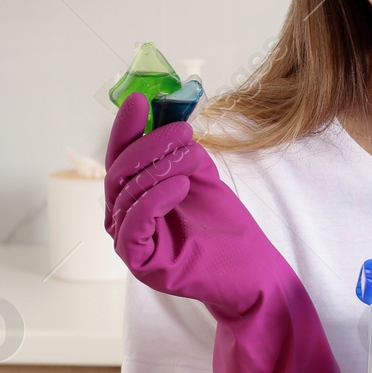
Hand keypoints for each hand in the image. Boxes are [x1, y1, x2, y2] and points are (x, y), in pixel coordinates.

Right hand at [104, 92, 356, 372]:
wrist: (252, 272)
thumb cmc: (226, 227)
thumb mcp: (201, 176)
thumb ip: (178, 148)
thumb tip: (165, 109)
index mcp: (135, 195)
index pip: (120, 155)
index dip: (127, 127)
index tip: (141, 100)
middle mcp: (124, 218)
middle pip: (119, 171)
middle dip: (148, 146)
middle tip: (180, 134)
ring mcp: (129, 242)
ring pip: (125, 194)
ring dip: (157, 169)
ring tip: (190, 163)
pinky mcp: (140, 263)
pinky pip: (133, 225)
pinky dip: (154, 199)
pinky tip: (180, 184)